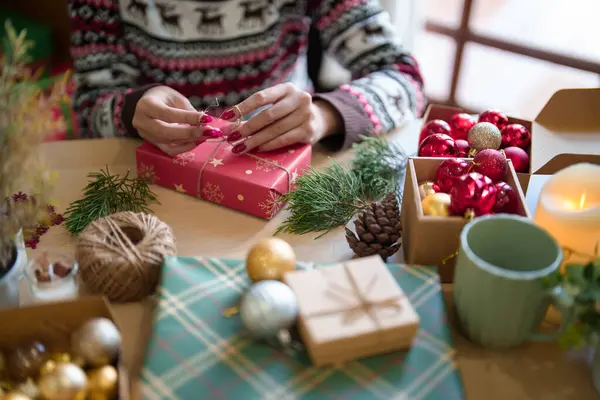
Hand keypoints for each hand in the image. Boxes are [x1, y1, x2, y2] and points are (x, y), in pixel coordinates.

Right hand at [133, 86, 222, 155]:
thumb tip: (205, 123)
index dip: (188, 117)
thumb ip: (188, 110)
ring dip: (191, 140)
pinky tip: (198, 141)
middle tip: (210, 131)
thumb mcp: (175, 97)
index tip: (207, 118)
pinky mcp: (153, 144)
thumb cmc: (163, 97)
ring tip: (208, 135)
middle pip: (167, 132)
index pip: (169, 114)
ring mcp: (147, 136)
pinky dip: (185, 147)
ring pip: (170, 142)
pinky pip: (170, 151)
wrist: (146, 104)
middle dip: (190, 133)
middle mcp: (143, 122)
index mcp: (147, 105)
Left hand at [222, 83, 342, 152]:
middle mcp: (299, 99)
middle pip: (267, 115)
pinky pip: (284, 139)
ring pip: (274, 130)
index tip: (226, 117)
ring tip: (239, 147)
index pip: (261, 97)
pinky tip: (257, 148)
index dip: (242, 107)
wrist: (319, 120)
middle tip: (230, 137)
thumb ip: (260, 110)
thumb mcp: (279, 103)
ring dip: (254, 140)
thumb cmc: (290, 112)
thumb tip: (231, 124)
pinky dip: (268, 145)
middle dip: (246, 128)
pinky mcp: (309, 131)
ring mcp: (306, 115)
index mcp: (287, 88)